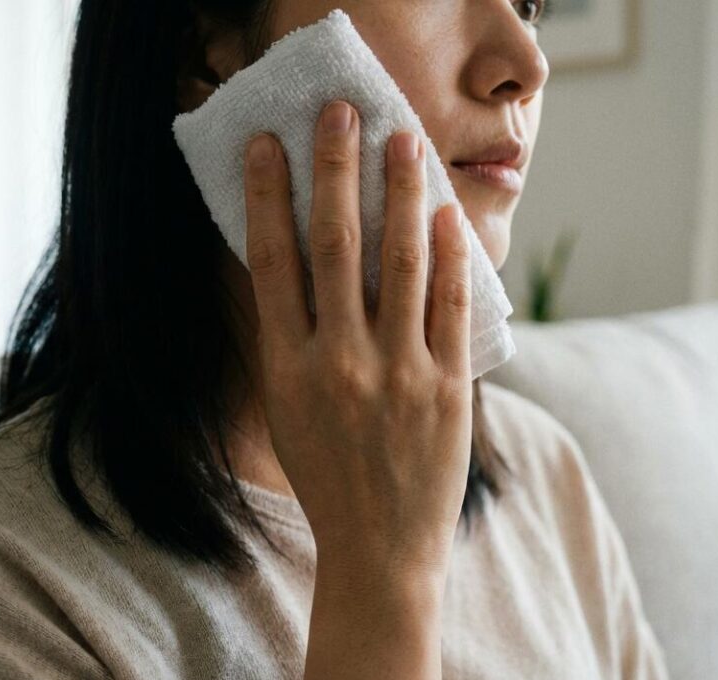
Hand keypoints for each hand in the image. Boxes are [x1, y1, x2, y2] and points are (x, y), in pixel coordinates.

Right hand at [241, 99, 472, 581]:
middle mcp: (339, 363)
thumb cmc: (326, 476)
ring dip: (401, 192)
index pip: (271, 262)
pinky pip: (451, 306)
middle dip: (337, 169)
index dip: (266, 195)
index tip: (266, 143)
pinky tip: (446, 212)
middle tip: (341, 112)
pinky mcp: (448, 387)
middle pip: (336, 245)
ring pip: (401, 262)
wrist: (380, 552)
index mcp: (287, 368)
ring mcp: (399, 373)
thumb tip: (288, 263)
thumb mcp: (285, 410)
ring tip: (404, 139)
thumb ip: (287, 340)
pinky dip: (451, 255)